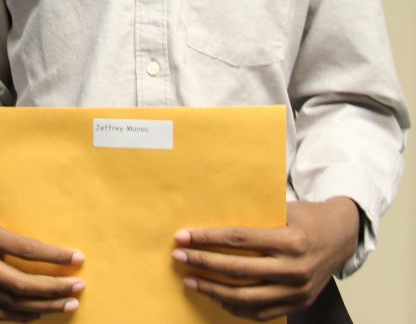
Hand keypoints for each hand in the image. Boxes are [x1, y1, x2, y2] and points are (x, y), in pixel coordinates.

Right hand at [0, 176, 83, 321]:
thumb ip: (20, 206)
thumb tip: (59, 213)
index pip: (23, 249)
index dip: (53, 256)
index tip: (78, 257)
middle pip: (17, 284)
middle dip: (52, 288)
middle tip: (79, 286)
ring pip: (11, 302)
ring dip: (44, 306)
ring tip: (70, 302)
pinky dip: (23, 315)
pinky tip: (44, 311)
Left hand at [171, 197, 359, 319]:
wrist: (342, 237)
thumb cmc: (307, 217)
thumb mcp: (285, 207)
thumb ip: (254, 213)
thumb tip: (211, 210)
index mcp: (290, 240)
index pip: (239, 240)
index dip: (208, 239)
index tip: (183, 237)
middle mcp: (295, 268)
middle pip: (239, 269)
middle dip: (204, 263)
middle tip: (178, 257)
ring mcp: (298, 291)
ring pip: (247, 296)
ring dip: (213, 290)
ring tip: (189, 280)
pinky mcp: (299, 303)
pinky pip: (262, 313)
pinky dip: (235, 307)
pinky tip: (215, 298)